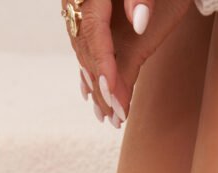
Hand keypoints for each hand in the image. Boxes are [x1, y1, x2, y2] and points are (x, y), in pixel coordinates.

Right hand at [63, 0, 192, 125]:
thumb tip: (138, 22)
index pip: (94, 32)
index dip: (104, 63)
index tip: (114, 90)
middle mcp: (79, 0)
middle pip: (86, 48)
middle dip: (101, 84)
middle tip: (116, 115)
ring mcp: (79, 8)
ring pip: (83, 51)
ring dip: (96, 85)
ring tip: (110, 116)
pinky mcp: (85, 14)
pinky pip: (85, 47)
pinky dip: (90, 72)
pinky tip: (93, 94)